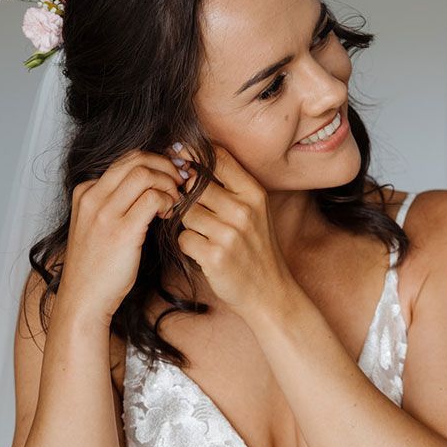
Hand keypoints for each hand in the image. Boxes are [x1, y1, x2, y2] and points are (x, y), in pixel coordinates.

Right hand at [57, 149, 184, 327]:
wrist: (84, 300)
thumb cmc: (96, 268)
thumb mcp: (96, 227)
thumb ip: (114, 204)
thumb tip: (148, 187)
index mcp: (85, 192)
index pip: (124, 159)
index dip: (154, 162)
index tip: (170, 174)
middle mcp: (92, 197)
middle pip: (135, 159)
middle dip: (165, 165)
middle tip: (180, 181)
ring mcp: (104, 213)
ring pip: (145, 173)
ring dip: (168, 182)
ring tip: (176, 200)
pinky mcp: (121, 231)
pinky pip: (153, 198)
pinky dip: (168, 200)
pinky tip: (170, 214)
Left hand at [173, 143, 293, 319]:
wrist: (269, 292)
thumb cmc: (256, 248)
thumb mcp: (255, 210)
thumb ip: (230, 186)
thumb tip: (189, 162)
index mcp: (254, 194)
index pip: (218, 158)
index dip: (192, 154)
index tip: (177, 157)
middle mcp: (243, 211)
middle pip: (195, 185)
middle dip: (187, 196)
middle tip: (195, 211)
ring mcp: (229, 234)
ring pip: (185, 213)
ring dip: (188, 224)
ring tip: (205, 235)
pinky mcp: (215, 256)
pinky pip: (183, 239)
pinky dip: (188, 245)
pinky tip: (204, 253)